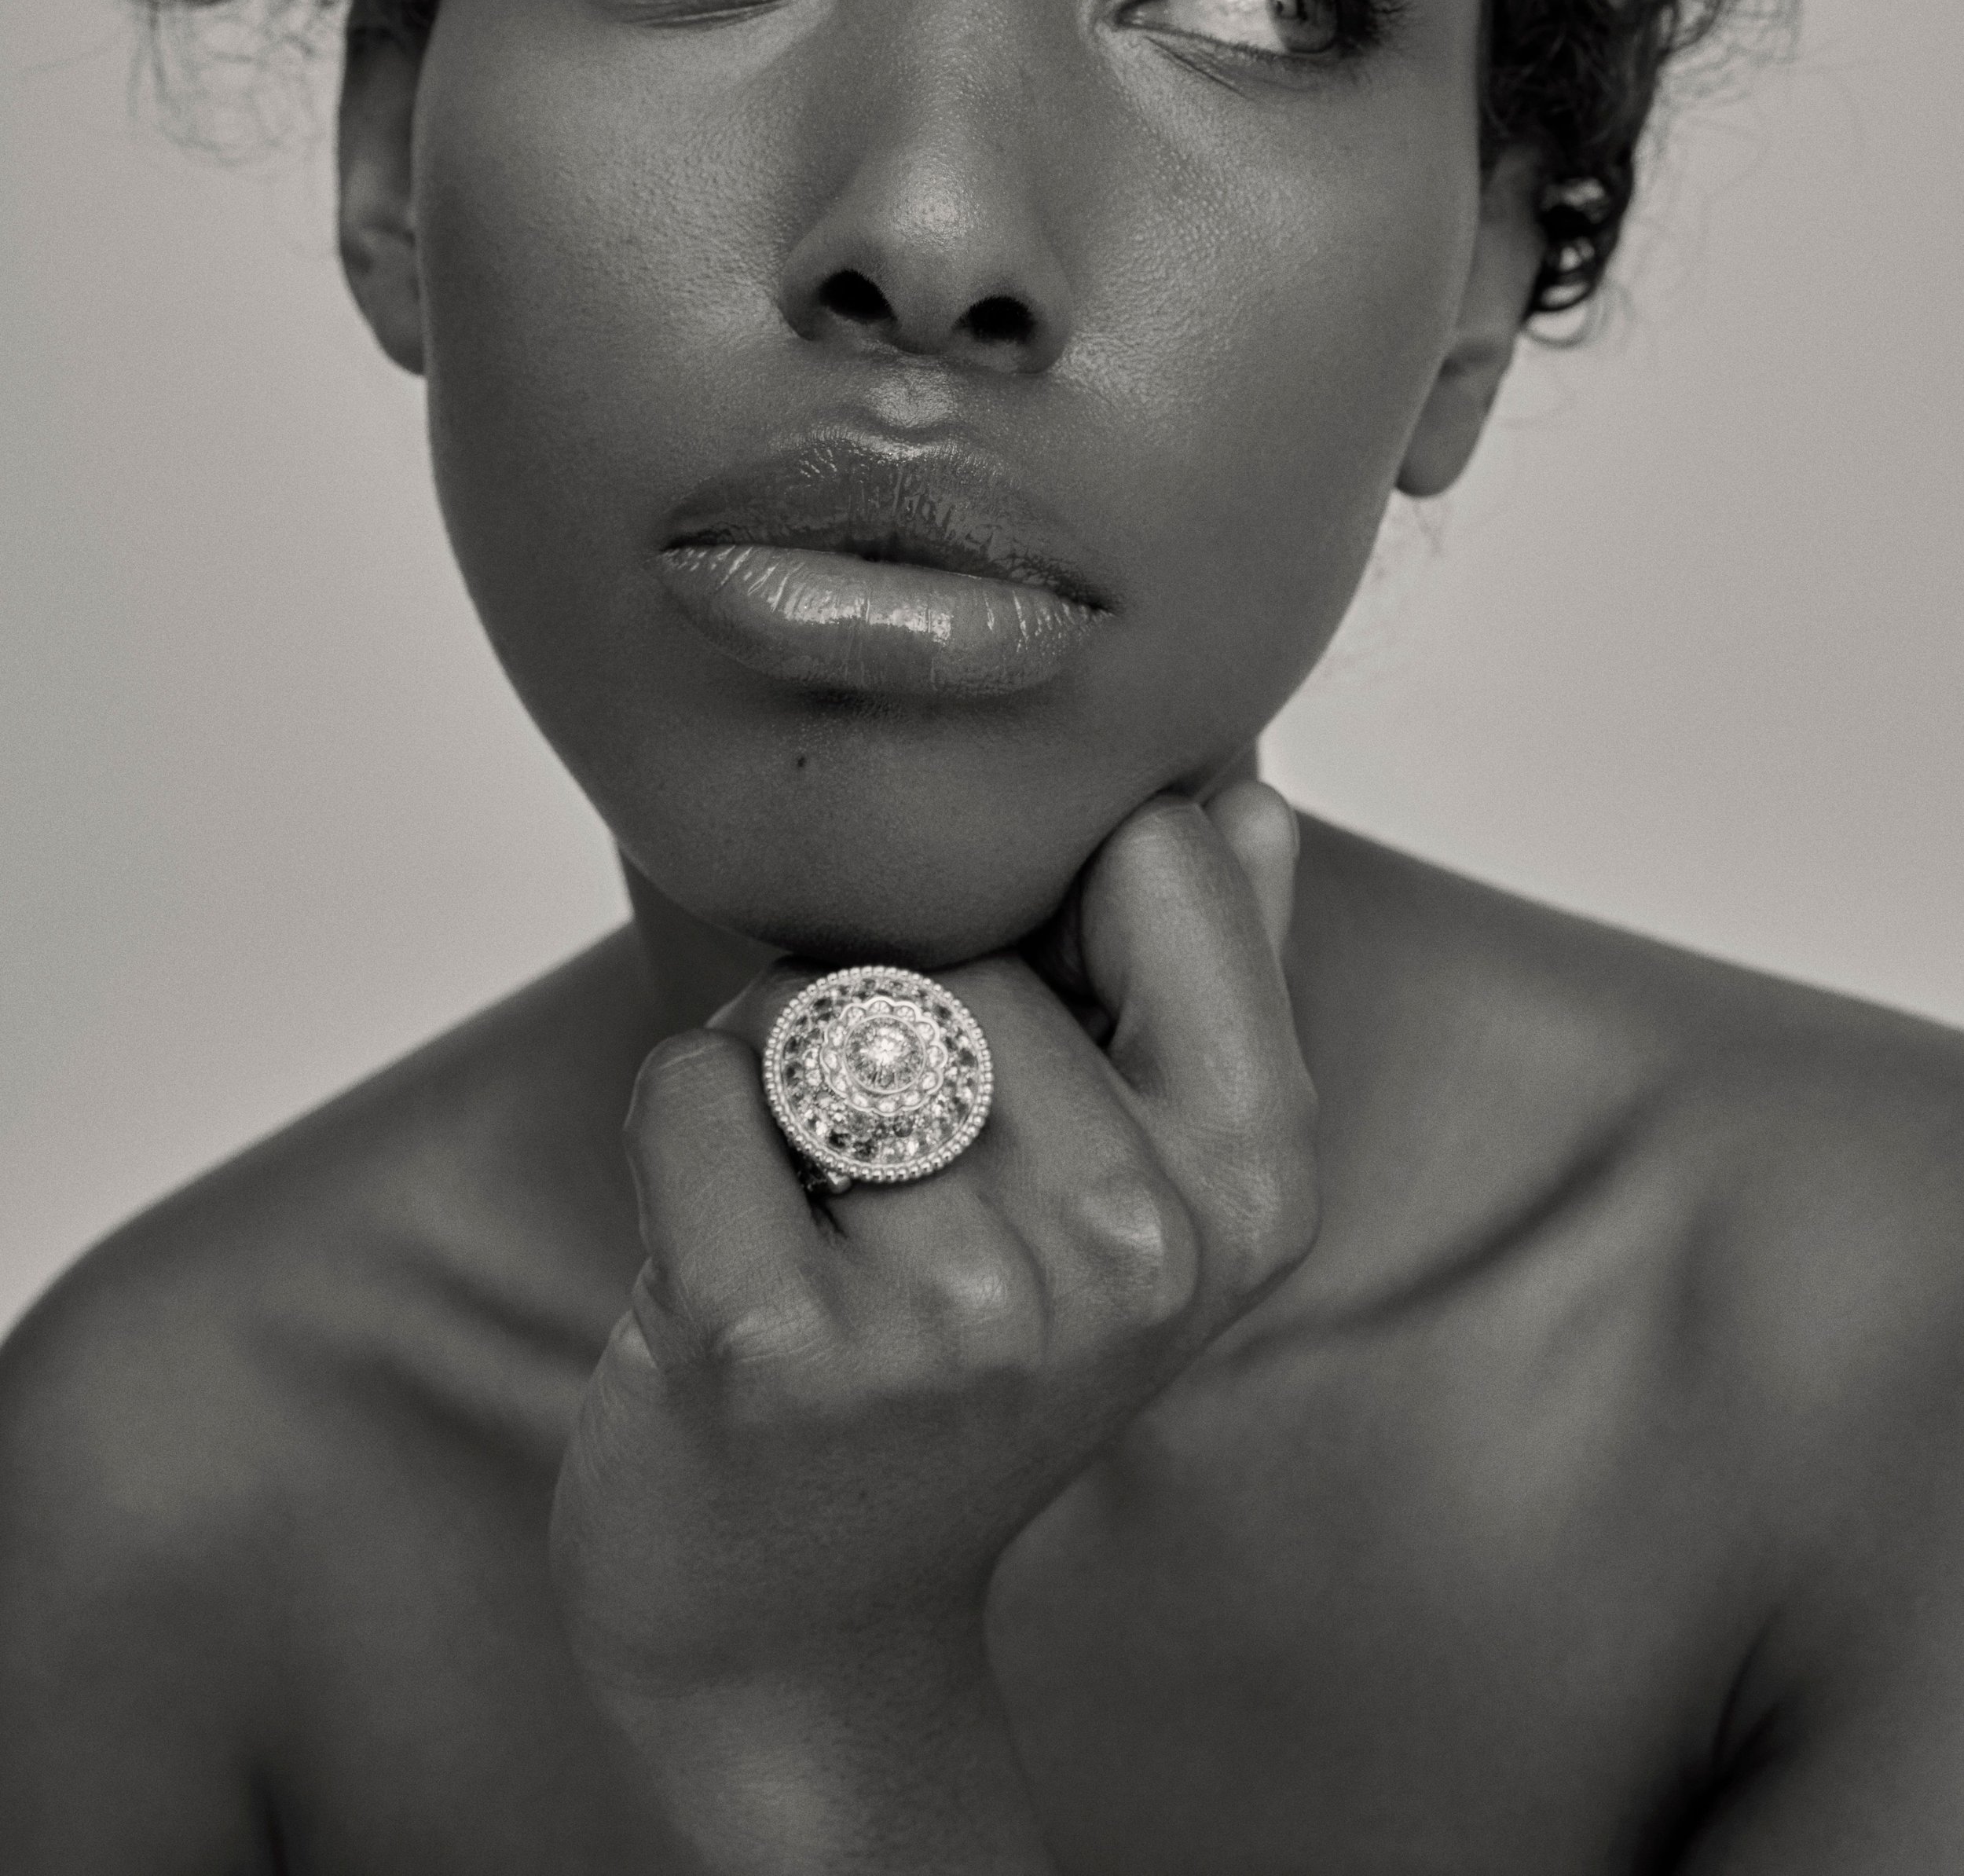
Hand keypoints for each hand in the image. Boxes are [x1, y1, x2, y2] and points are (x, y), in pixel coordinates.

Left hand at [551, 781, 1314, 1867]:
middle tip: (900, 1193)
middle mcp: (1132, 1253)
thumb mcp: (1133, 1185)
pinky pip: (692, 1081)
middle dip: (893, 1020)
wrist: (799, 1627)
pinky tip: (721, 1260)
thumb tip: (1246, 795)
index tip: (1028, 1051)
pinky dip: (677, 1135)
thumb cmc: (956, 1365)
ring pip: (811, 999)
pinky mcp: (774, 1345)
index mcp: (1251, 1186)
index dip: (1052, 910)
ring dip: (776, 1081)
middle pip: (961, 939)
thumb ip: (1209, 979)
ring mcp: (957, 1313)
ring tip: (818, 1225)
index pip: (1156, 855)